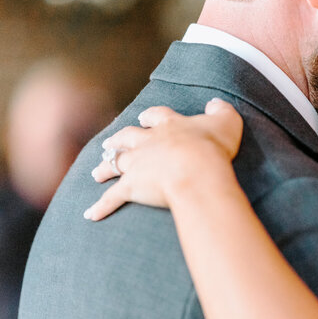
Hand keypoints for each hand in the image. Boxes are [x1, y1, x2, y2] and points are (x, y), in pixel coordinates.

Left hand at [84, 98, 242, 220]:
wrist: (196, 170)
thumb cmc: (214, 147)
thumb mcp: (227, 122)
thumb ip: (222, 110)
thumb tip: (215, 102)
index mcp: (170, 126)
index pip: (156, 116)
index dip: (149, 117)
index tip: (143, 116)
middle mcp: (149, 142)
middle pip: (127, 138)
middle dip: (118, 140)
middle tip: (111, 142)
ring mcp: (137, 164)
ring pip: (115, 163)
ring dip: (105, 167)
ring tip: (96, 172)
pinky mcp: (131, 187)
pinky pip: (111, 198)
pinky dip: (100, 207)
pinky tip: (90, 215)